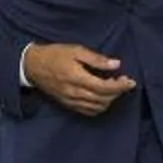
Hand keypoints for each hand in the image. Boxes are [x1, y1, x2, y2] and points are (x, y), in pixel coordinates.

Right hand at [23, 41, 137, 117]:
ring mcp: (71, 101)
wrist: (32, 66)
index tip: (130, 81)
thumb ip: (96, 59)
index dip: (120, 86)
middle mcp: (75, 93)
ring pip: (97, 107)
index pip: (104, 87)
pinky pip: (88, 111)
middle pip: (103, 99)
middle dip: (117, 92)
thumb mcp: (76, 50)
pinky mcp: (68, 104)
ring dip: (109, 100)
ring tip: (113, 88)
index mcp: (77, 78)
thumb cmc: (54, 55)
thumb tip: (116, 65)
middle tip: (123, 81)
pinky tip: (102, 98)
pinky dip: (99, 107)